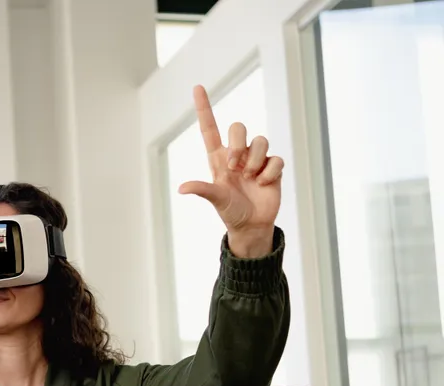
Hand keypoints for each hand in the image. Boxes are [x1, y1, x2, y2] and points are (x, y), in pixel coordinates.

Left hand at [178, 85, 283, 258]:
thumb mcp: (216, 199)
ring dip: (255, 161)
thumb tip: (182, 188)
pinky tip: (264, 184)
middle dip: (239, 144)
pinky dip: (270, 173)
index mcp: (218, 158)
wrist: (252, 225)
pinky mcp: (273, 167)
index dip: (204, 108)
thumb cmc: (230, 211)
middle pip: (239, 127)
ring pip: (261, 141)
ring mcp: (256, 159)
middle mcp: (237, 154)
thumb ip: (202, 190)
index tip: (197, 87)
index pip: (209, 128)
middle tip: (235, 168)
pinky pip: (275, 159)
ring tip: (251, 179)